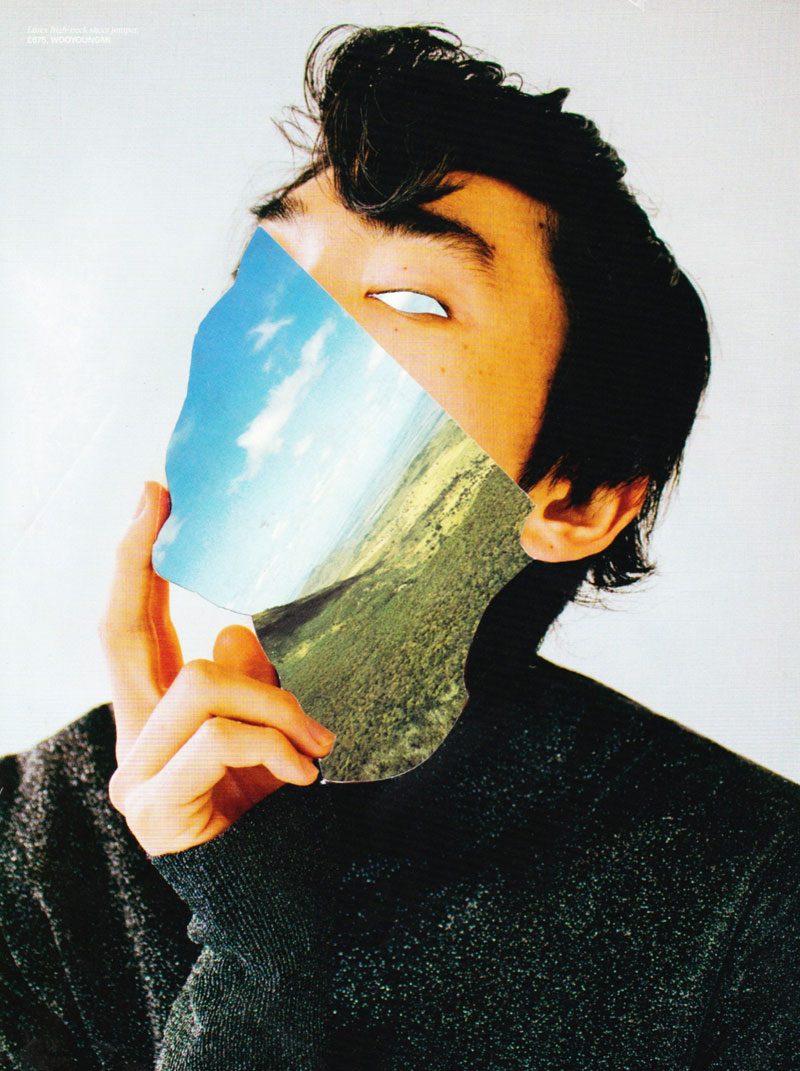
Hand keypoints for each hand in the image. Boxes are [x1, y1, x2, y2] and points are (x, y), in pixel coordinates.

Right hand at [101, 482, 334, 854]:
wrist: (278, 909)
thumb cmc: (275, 819)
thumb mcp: (271, 737)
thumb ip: (249, 684)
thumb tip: (232, 628)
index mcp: (157, 719)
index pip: (132, 629)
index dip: (135, 563)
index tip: (153, 497)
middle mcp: (132, 742)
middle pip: (121, 634)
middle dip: (139, 559)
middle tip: (161, 497)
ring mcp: (136, 779)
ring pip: (199, 683)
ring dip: (274, 699)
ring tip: (318, 737)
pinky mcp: (155, 810)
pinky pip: (220, 738)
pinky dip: (274, 744)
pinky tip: (304, 772)